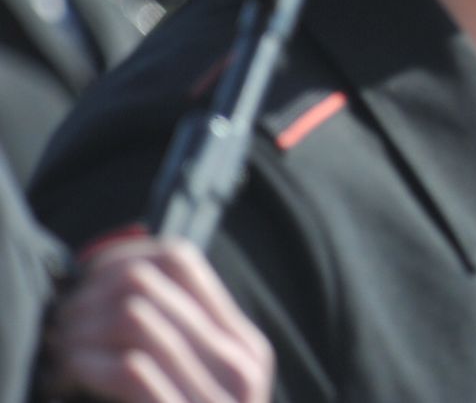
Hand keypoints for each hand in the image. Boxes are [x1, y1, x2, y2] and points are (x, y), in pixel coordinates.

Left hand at [40, 236, 272, 402]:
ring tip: (62, 355)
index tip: (82, 286)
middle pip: (149, 284)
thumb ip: (178, 345)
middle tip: (61, 328)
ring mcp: (217, 397)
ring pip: (136, 318)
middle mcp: (238, 362)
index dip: (119, 259)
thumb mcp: (198, 391)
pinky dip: (90, 367)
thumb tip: (116, 289)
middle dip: (87, 301)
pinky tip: (73, 378)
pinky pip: (132, 369)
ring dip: (80, 335)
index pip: (182, 261)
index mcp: (242, 344)